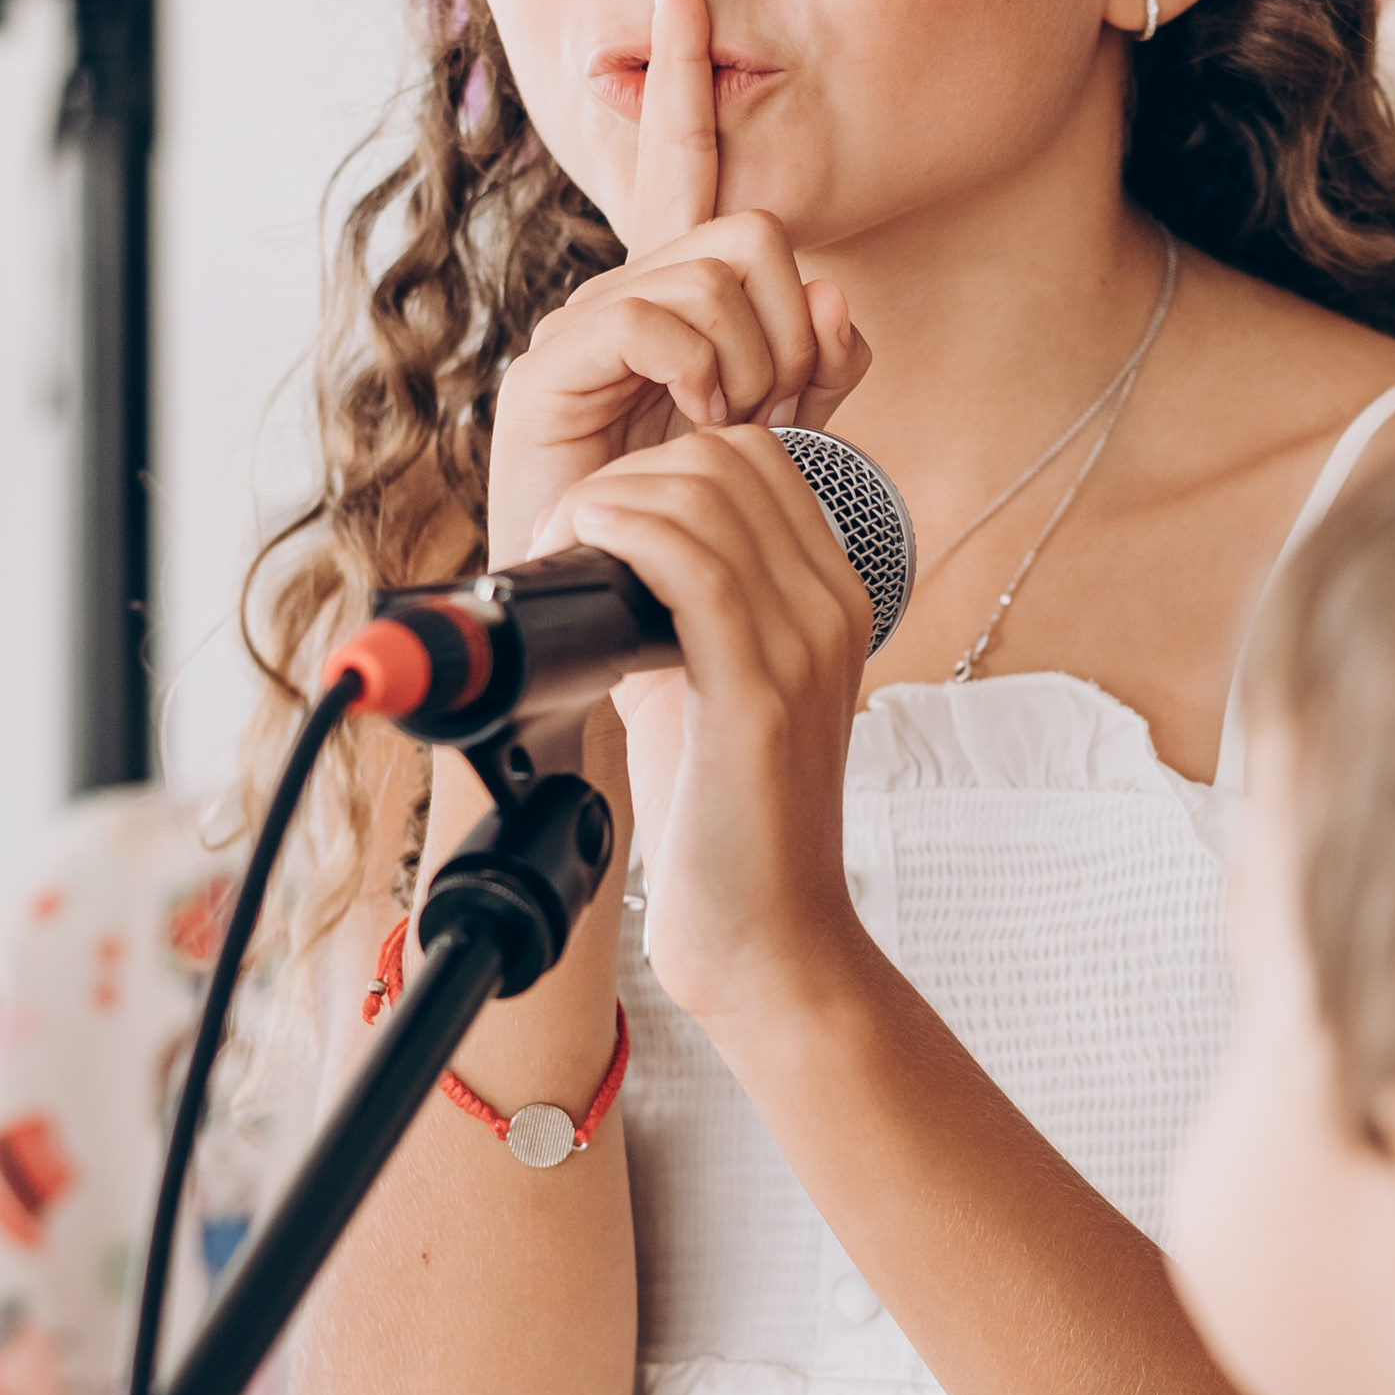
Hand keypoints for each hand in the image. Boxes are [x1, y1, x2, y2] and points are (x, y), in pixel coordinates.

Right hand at [485, 0, 867, 564]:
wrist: (617, 629)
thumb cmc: (694, 544)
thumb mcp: (788, 450)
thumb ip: (821, 373)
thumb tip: (839, 300)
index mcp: (674, 305)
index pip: (685, 169)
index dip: (683, 76)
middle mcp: (623, 302)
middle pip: (747, 232)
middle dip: (785, 330)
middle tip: (766, 413)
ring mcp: (583, 334)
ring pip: (713, 277)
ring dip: (750, 366)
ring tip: (724, 435)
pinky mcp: (549, 372)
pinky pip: (658, 321)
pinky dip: (700, 375)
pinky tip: (691, 427)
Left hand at [544, 426, 874, 1036]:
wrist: (770, 937)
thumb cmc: (729, 820)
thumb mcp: (712, 686)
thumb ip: (679, 614)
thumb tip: (603, 557)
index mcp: (830, 596)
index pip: (755, 457)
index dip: (660, 464)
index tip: (597, 520)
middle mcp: (831, 606)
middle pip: (727, 457)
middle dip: (626, 474)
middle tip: (565, 538)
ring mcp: (803, 646)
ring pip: (705, 495)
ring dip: (609, 503)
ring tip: (562, 554)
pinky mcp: (759, 695)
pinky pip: (696, 566)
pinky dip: (625, 537)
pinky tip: (585, 558)